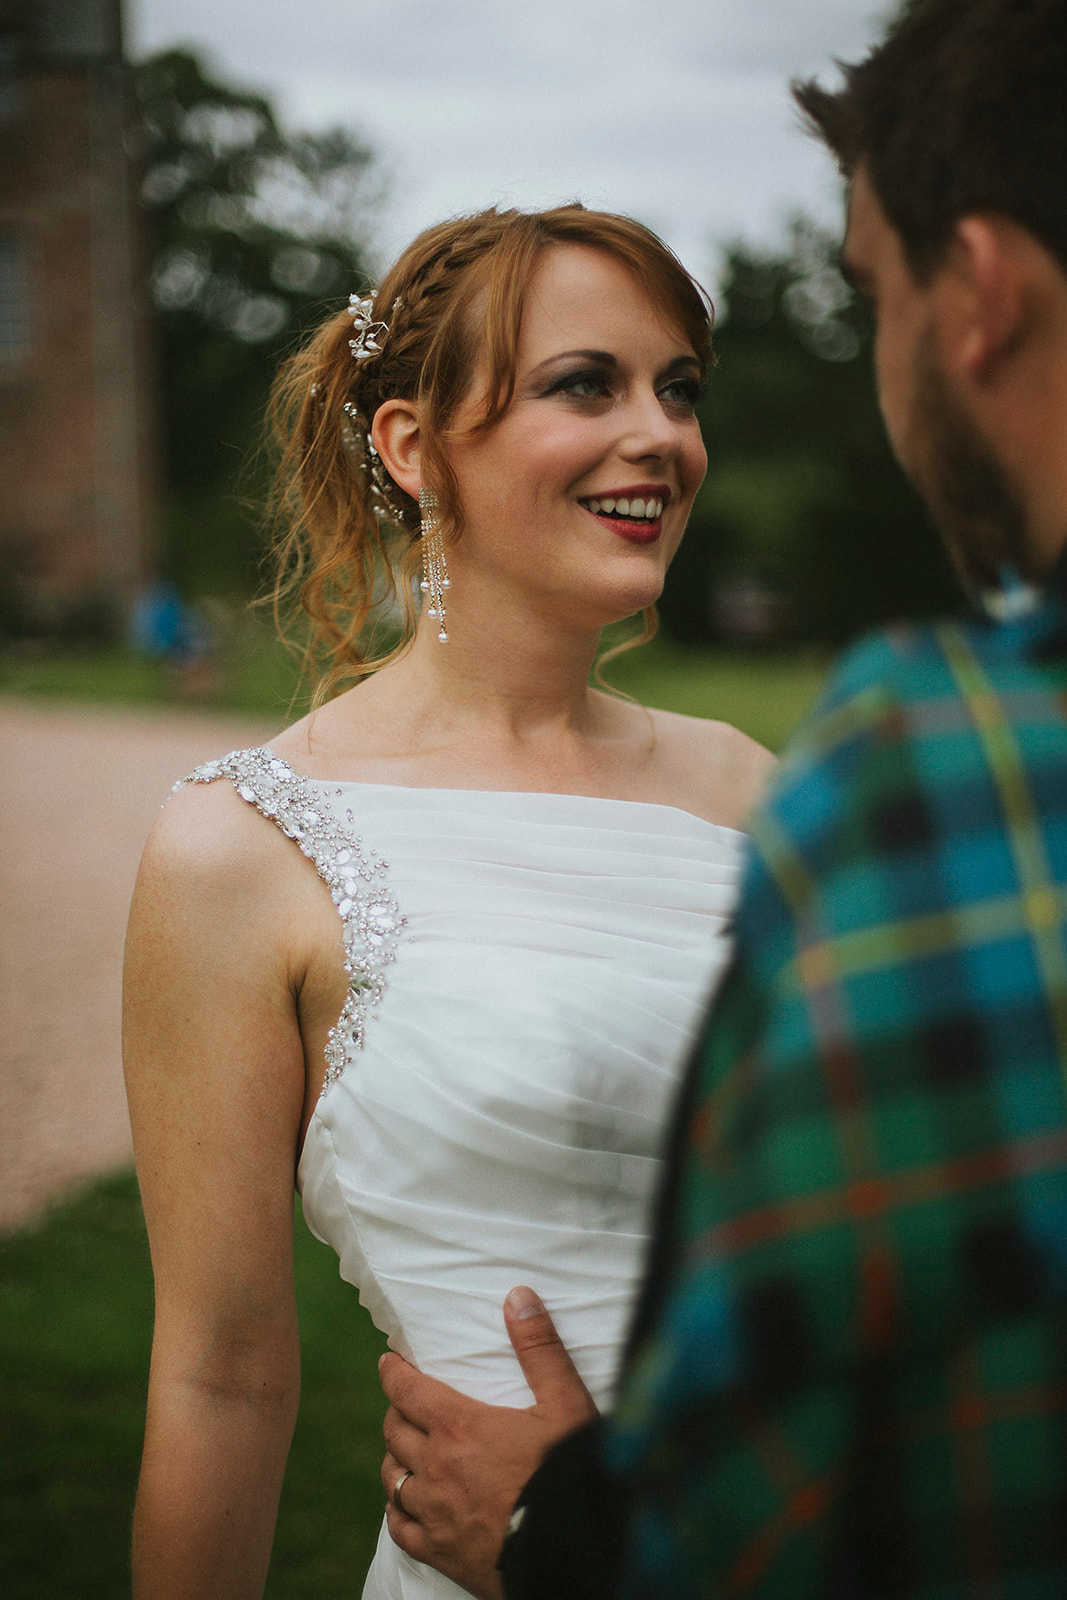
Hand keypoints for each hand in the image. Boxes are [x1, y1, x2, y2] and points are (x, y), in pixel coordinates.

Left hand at [379, 1286, 597, 1599]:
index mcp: (459, 1426)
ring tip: (403, 1450)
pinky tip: (404, 1506)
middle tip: (405, 1402)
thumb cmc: (569, 1473)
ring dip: (394, 1457)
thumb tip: (518, 1296)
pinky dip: (396, 1511)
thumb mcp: (565, 1403)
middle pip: (394, 1430)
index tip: (388, 1361)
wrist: (570, 1550)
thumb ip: (540, 1348)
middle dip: (396, 1410)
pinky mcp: (439, 1551)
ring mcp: (434, 1512)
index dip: (393, 1372)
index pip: (406, 1390)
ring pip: (392, 1477)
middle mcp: (436, 1466)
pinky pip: (399, 1528)